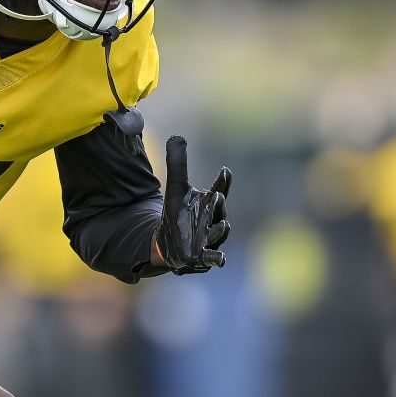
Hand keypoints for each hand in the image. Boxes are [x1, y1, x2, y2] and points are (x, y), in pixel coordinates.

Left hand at [152, 136, 231, 273]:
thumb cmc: (179, 213)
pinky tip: (221, 260)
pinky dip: (218, 259)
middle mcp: (214, 220)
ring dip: (221, 230)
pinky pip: (213, 258)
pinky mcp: (203, 255)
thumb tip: (176, 136)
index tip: (225, 171)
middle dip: (219, 206)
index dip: (223, 182)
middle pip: (220, 212)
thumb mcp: (176, 188)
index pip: (220, 189)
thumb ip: (178, 164)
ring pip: (219, 233)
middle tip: (216, 197)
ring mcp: (210, 238)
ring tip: (222, 225)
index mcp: (209, 203)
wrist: (170, 241)